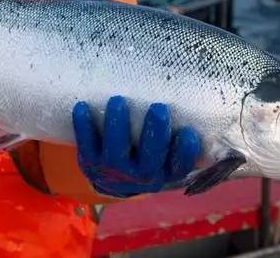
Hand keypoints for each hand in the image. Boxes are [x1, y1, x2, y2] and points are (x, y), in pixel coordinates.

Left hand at [72, 95, 199, 197]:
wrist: (114, 179)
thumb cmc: (148, 156)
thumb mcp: (166, 154)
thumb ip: (179, 137)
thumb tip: (196, 100)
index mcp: (164, 172)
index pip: (179, 166)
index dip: (185, 153)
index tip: (190, 133)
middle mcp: (141, 176)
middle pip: (150, 158)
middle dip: (155, 133)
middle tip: (158, 108)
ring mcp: (114, 170)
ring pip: (116, 152)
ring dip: (117, 126)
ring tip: (118, 102)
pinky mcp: (90, 162)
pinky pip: (86, 145)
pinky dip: (83, 126)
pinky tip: (82, 107)